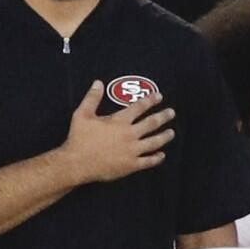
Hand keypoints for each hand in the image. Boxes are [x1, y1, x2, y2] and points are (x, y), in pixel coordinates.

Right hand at [60, 80, 175, 183]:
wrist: (77, 163)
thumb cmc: (79, 138)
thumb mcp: (82, 115)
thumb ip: (92, 98)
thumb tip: (98, 83)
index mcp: (120, 121)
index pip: (139, 107)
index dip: (150, 100)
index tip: (159, 96)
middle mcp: (130, 134)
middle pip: (151, 123)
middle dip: (163, 117)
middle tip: (172, 113)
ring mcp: (132, 151)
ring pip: (154, 142)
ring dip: (164, 137)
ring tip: (171, 133)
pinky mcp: (131, 165)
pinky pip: (148, 161)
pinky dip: (156, 158)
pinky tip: (162, 155)